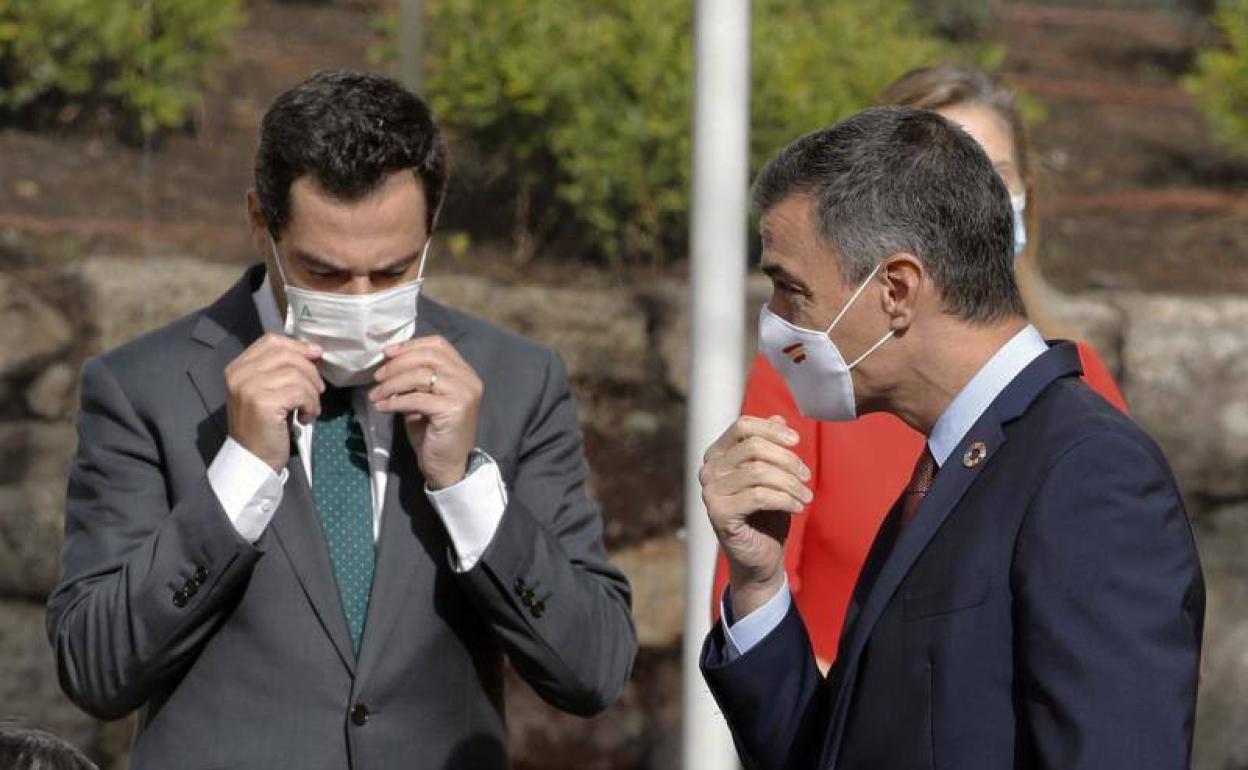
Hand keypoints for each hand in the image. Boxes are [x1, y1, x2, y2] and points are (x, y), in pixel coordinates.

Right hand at [225, 334, 323, 470]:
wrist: (251, 460)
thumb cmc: (263, 426)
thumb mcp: (267, 391)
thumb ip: (281, 369)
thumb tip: (314, 350)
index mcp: (238, 367)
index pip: (271, 341)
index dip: (298, 345)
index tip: (316, 355)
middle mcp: (239, 374)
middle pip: (287, 355)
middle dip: (310, 371)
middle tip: (316, 391)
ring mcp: (249, 388)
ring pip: (297, 374)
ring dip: (312, 393)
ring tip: (309, 409)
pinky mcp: (263, 403)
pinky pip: (300, 392)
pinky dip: (310, 405)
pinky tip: (304, 418)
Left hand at [369, 336, 482, 489]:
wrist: (448, 465)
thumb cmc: (434, 432)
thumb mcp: (425, 397)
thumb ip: (417, 377)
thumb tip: (390, 360)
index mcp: (464, 372)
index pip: (438, 345)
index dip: (411, 345)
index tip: (387, 352)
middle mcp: (468, 379)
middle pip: (428, 357)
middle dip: (398, 364)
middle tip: (377, 376)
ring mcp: (464, 394)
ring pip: (421, 375)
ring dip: (392, 383)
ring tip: (376, 394)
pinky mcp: (454, 410)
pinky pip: (417, 398)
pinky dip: (395, 400)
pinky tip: (382, 406)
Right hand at [700, 415, 811, 618]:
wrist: (760, 557)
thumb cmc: (766, 514)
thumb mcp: (773, 475)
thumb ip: (771, 447)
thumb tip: (779, 418)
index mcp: (718, 454)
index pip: (743, 427)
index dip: (772, 430)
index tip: (797, 441)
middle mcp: (709, 470)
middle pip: (753, 447)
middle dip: (788, 459)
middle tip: (807, 476)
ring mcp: (710, 492)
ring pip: (759, 472)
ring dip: (791, 483)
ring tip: (806, 496)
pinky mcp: (719, 514)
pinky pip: (759, 496)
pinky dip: (784, 499)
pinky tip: (797, 507)